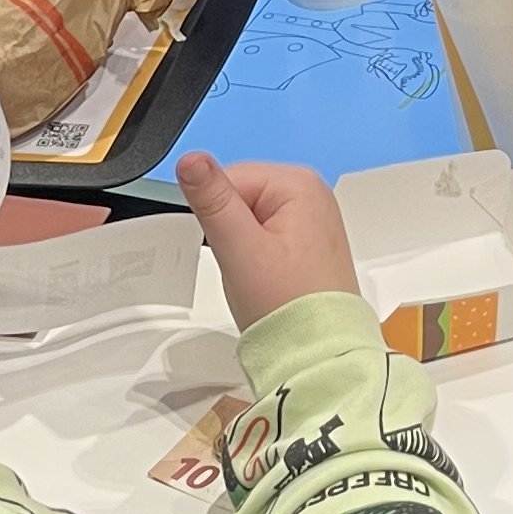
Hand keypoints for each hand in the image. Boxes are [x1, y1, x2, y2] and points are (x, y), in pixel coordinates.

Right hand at [181, 153, 361, 325]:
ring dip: (245, 248)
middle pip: (241, 198)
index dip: (217, 219)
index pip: (228, 180)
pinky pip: (267, 238)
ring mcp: (314, 220)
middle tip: (249, 267)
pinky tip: (271, 280)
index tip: (233, 249)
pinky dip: (259, 259)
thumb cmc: (288, 307)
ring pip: (251, 221)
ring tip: (262, 276)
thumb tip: (191, 158)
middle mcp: (312, 194)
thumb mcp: (239, 248)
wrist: (320, 355)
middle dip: (233, 234)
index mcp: (298, 184)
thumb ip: (213, 199)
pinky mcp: (310, 243)